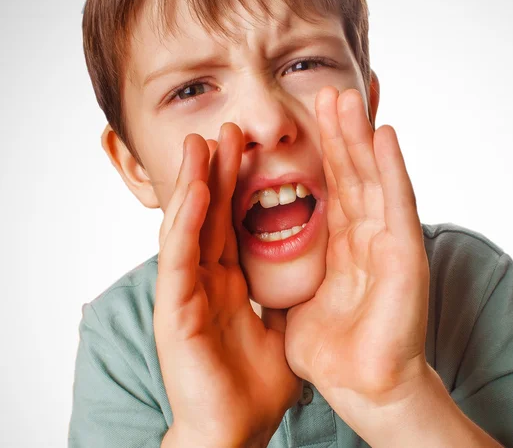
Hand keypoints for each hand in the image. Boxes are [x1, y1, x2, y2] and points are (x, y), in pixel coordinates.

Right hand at [154, 123, 301, 447]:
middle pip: (210, 215)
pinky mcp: (175, 312)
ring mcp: (186, 293)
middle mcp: (204, 279)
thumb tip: (302, 270)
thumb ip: (280, 294)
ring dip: (195, 184)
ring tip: (202, 143)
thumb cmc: (254, 383)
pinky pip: (180, 260)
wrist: (236, 430)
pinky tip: (195, 191)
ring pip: (188, 227)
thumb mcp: (276, 324)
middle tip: (226, 131)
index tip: (249, 149)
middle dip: (217, 172)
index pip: (232, 221)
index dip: (239, 186)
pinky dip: (186, 224)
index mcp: (227, 280)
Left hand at [285, 86, 430, 432]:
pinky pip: (396, 203)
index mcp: (345, 244)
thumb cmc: (334, 350)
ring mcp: (390, 241)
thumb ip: (289, 270)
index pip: (334, 186)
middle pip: (354, 173)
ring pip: (374, 177)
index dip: (323, 151)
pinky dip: (391, 167)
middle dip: (340, 131)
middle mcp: (370, 235)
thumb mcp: (300, 297)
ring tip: (349, 95)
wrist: (363, 390)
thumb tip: (260, 258)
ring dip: (361, 136)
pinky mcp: (407, 255)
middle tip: (328, 90)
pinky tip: (382, 133)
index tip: (310, 117)